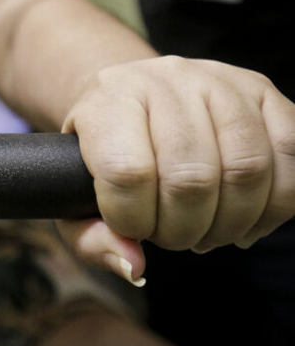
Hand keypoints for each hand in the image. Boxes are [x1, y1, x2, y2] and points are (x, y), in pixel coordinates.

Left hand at [58, 56, 294, 284]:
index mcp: (108, 100)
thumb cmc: (101, 154)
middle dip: (185, 229)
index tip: (133, 229)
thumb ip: (89, 238)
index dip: (134, 220)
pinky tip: (247, 218)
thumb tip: (132, 267)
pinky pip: (291, 154)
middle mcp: (163, 79)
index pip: (127, 172)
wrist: (130, 98)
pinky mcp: (261, 89)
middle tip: (175, 237)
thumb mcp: (74, 194)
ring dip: (232, 221)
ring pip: (247, 168)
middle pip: (192, 177)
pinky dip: (276, 204)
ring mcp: (217, 80)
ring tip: (209, 230)